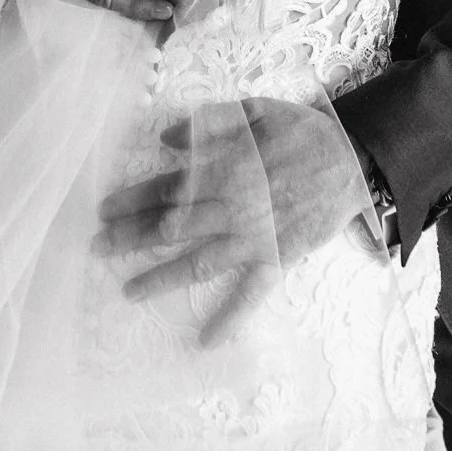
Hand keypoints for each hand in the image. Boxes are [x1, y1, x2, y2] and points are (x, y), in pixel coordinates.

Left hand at [93, 97, 368, 346]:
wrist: (353, 160)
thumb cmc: (303, 131)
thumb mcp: (256, 110)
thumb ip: (210, 124)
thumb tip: (166, 138)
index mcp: (223, 169)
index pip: (166, 186)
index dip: (132, 199)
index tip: (103, 209)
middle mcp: (231, 207)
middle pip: (171, 226)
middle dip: (131, 238)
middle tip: (98, 249)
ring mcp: (252, 237)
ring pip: (198, 261)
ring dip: (161, 277)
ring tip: (129, 290)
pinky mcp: (276, 258)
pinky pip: (251, 294)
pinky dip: (230, 318)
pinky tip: (206, 341)